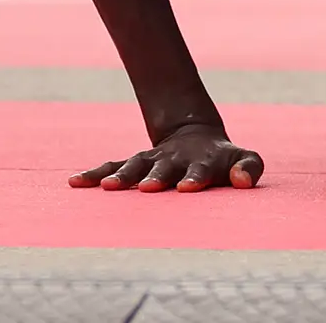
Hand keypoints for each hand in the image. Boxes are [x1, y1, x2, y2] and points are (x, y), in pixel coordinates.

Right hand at [68, 124, 263, 192]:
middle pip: (163, 169)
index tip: (187, 188)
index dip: (195, 178)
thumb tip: (242, 180)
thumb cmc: (225, 159)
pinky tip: (75, 182)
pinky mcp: (135, 164)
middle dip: (155, 178)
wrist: (197, 137)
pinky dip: (94, 174)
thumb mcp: (245, 159)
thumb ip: (249, 168)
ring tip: (107, 187)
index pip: (201, 171)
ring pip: (134, 166)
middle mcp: (174, 160)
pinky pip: (112, 167)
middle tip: (147, 188)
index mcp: (203, 162)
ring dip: (122, 176)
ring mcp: (152, 161)